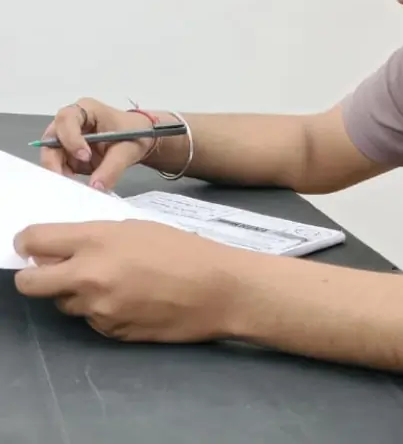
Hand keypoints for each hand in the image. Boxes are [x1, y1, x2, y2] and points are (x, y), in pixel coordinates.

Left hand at [13, 220, 241, 341]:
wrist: (218, 289)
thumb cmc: (183, 249)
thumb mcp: (138, 228)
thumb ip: (96, 238)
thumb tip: (64, 250)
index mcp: (97, 239)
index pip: (34, 241)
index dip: (27, 243)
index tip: (31, 246)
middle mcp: (89, 275)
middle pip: (29, 282)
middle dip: (34, 276)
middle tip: (51, 270)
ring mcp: (97, 308)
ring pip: (63, 302)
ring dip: (76, 293)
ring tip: (113, 282)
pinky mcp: (109, 332)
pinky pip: (91, 319)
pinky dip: (101, 310)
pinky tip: (132, 299)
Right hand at [40, 98, 155, 190]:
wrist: (139, 140)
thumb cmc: (134, 134)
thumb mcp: (127, 149)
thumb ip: (112, 167)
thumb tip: (96, 187)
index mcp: (86, 109)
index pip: (67, 119)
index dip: (71, 138)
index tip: (85, 156)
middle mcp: (71, 122)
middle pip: (51, 139)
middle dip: (55, 161)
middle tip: (66, 181)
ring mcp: (67, 139)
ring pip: (52, 156)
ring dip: (60, 172)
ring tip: (73, 188)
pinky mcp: (68, 155)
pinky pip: (60, 167)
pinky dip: (66, 178)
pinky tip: (75, 188)